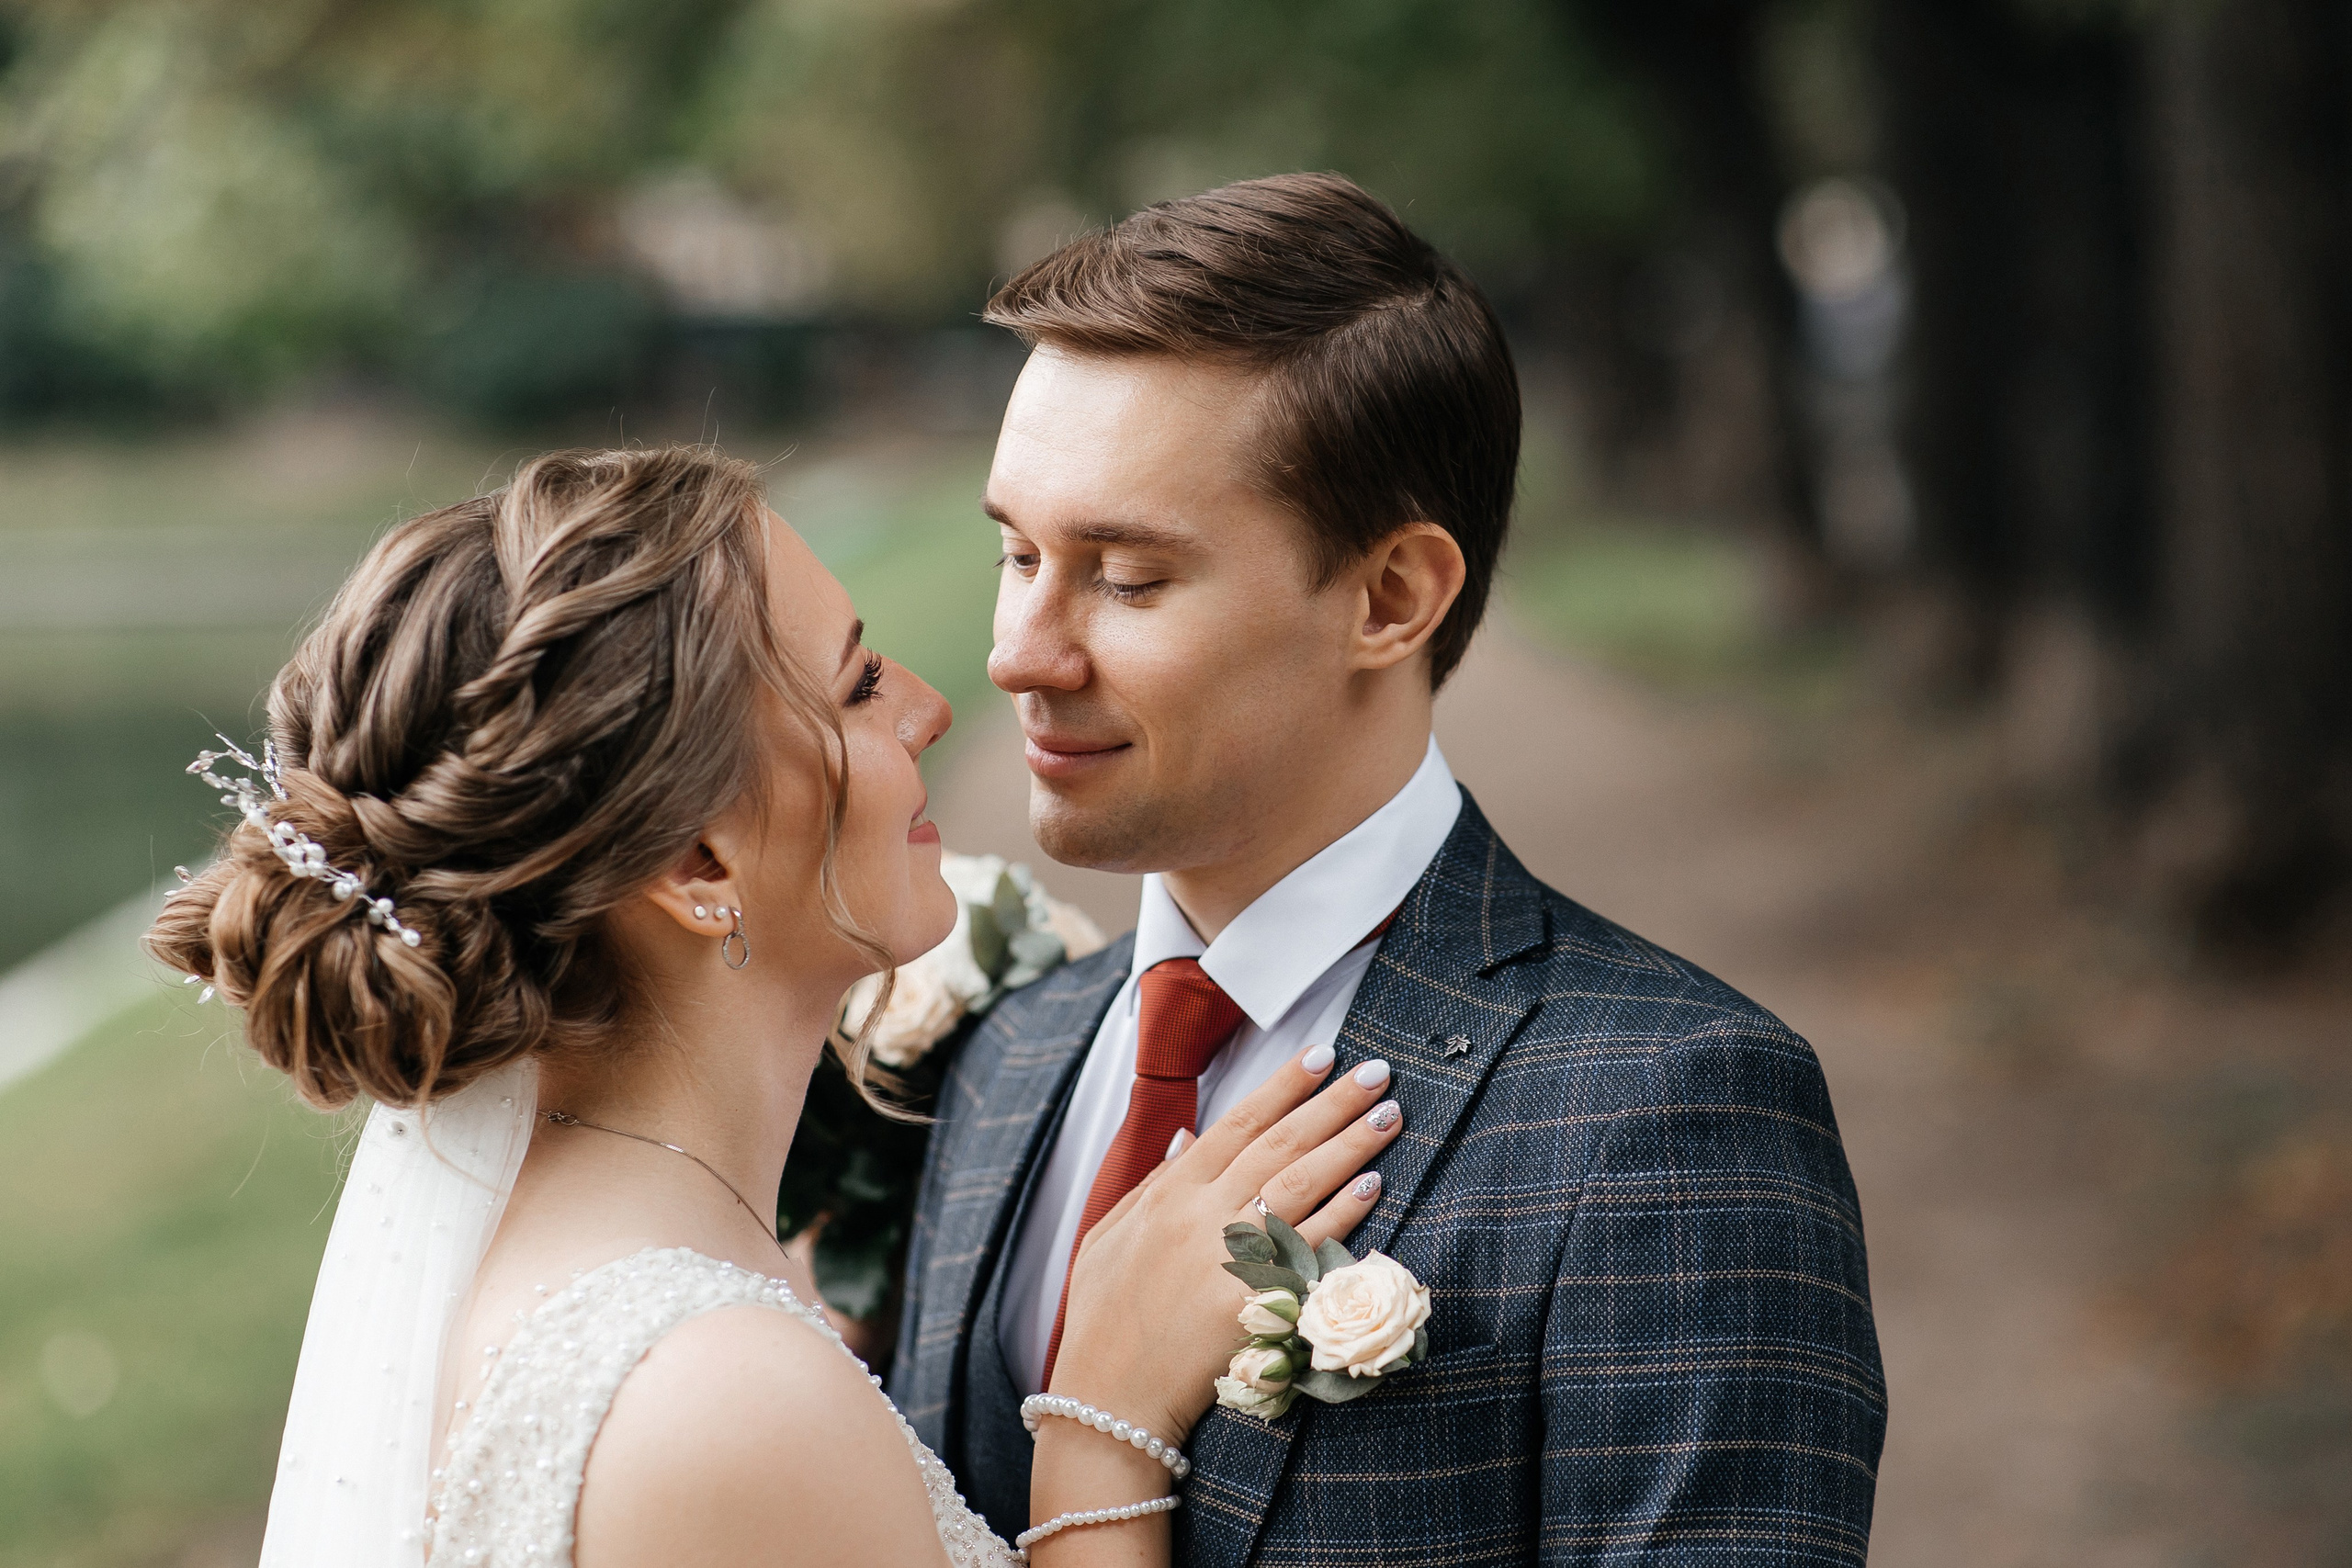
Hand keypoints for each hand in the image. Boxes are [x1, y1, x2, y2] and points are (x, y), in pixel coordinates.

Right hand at [1049, 1044, 1404, 1448]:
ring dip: (1351, 1145)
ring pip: (1302, 1184)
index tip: (1321, 1056)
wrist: (1109, 1400)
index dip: (1283, 1085)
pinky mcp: (1255, 1303)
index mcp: (1168, 1195)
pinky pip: (1310, 1247)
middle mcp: (1201, 1217)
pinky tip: (1375, 1185)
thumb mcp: (1110, 1237)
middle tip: (1376, 1073)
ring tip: (1388, 1115)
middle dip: (1332, 1103)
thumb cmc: (1105, 1321)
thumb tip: (1187, 1136)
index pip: (1238, 1122)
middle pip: (1280, 1144)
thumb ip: (1153, 1184)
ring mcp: (1229, 1258)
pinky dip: (1343, 1212)